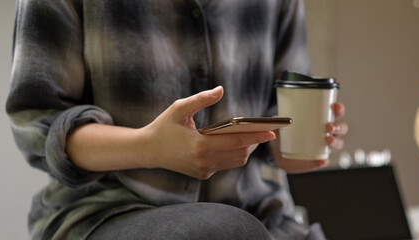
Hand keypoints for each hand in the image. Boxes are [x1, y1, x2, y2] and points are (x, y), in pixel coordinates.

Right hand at [140, 86, 275, 178]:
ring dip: (246, 149)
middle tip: (267, 131)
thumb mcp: (179, 108)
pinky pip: (226, 164)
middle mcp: (204, 162)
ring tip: (254, 135)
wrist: (147, 151)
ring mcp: (204, 170)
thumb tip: (221, 90)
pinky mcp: (203, 174)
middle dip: (255, 143)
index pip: (236, 142)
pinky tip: (238, 142)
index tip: (271, 132)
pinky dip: (234, 153)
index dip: (255, 137)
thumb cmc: (164, 126)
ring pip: (235, 161)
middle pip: (240, 154)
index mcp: (199, 146)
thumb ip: (201, 99)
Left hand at [272, 102, 348, 172]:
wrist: (280, 152)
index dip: (339, 109)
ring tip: (328, 140)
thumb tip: (277, 118)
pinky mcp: (317, 160)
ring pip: (338, 144)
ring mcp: (324, 148)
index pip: (336, 113)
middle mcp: (328, 134)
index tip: (335, 106)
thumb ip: (280, 121)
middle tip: (329, 127)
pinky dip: (323, 161)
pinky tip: (322, 160)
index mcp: (323, 121)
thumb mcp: (283, 124)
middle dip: (338, 127)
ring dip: (336, 142)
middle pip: (342, 128)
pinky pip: (323, 161)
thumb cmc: (287, 132)